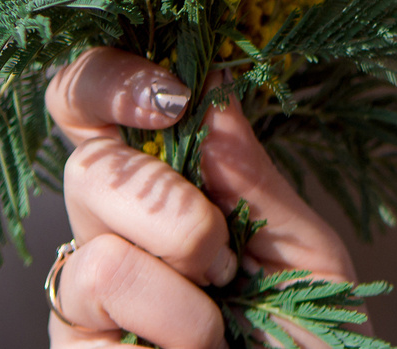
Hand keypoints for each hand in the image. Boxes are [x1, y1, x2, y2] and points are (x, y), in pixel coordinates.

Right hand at [44, 46, 358, 347]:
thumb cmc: (314, 343)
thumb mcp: (303, 251)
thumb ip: (249, 172)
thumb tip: (206, 77)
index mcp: (167, 185)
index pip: (93, 101)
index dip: (110, 75)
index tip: (170, 94)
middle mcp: (111, 231)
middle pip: (89, 167)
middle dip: (172, 212)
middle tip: (225, 267)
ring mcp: (82, 298)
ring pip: (96, 256)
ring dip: (182, 302)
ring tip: (217, 336)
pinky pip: (92, 326)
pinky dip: (167, 343)